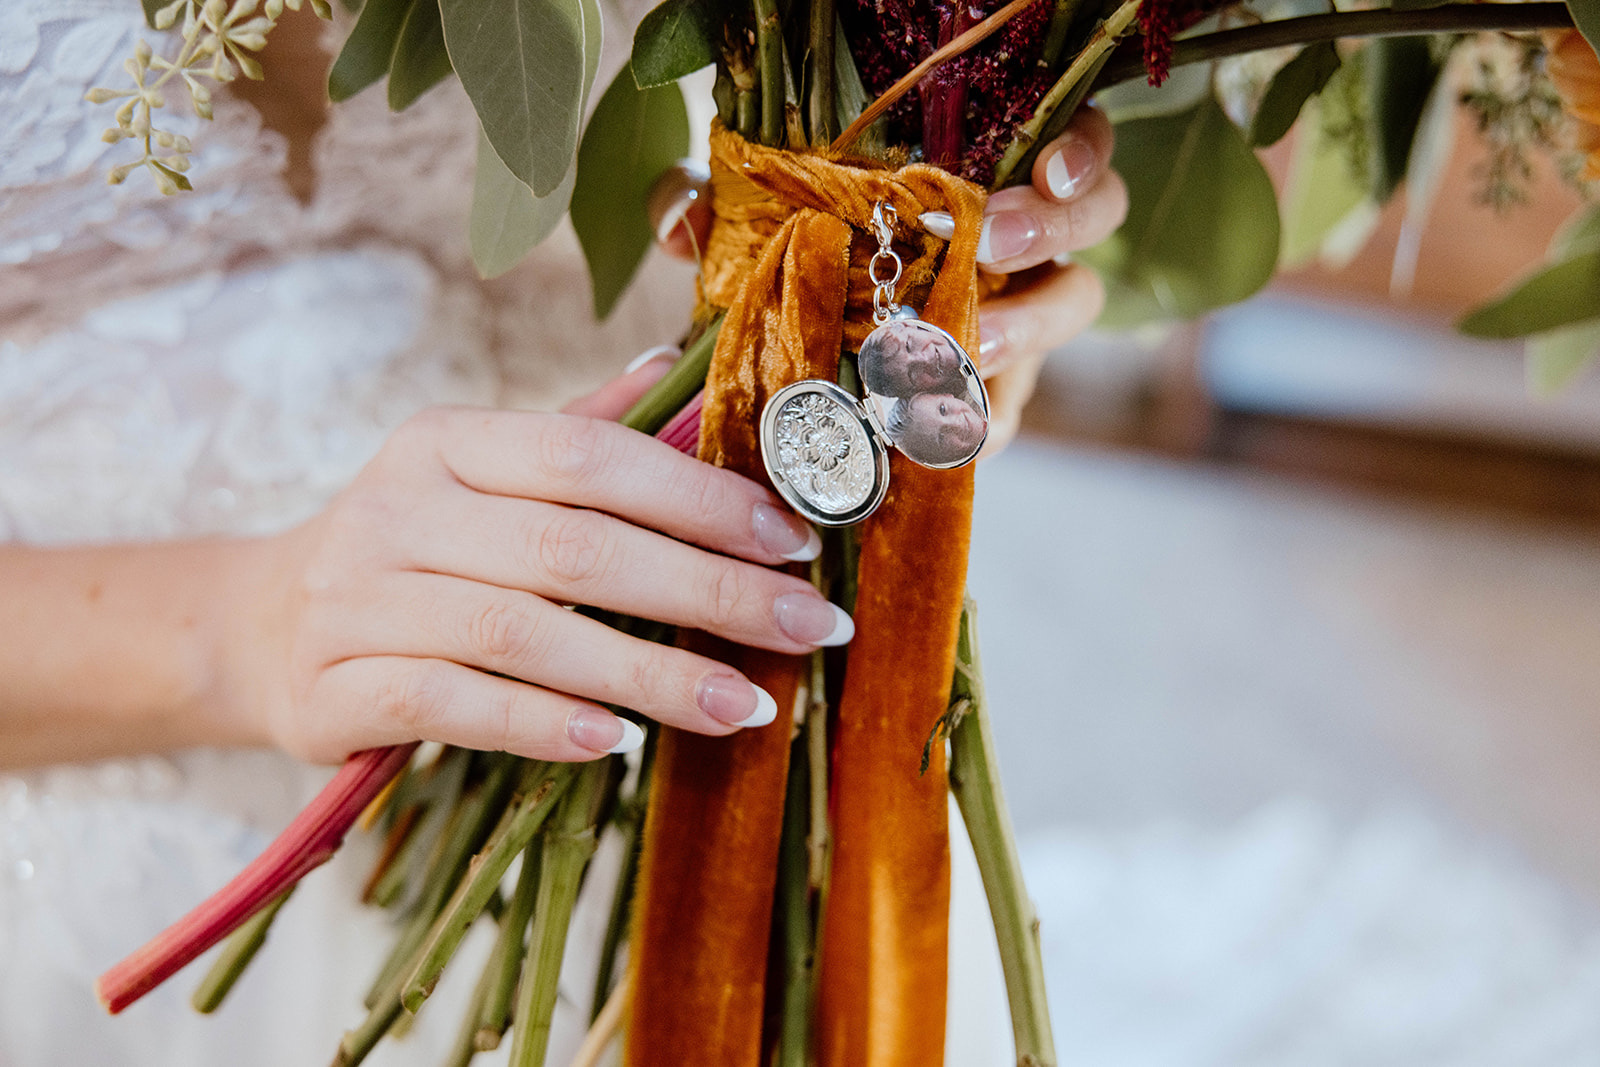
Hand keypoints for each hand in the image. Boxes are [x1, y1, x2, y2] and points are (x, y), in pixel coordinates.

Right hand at [228, 356, 849, 764]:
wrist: (260, 627)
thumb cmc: (412, 550)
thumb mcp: (478, 478)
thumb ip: (576, 434)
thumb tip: (678, 366)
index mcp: (447, 444)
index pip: (589, 458)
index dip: (699, 498)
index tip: (795, 542)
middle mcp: (398, 510)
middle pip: (574, 549)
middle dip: (708, 591)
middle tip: (808, 630)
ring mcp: (357, 601)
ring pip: (521, 632)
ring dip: (646, 674)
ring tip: (742, 704)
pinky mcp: (331, 690)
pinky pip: (449, 703)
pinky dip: (538, 725)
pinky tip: (616, 743)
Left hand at [648, 107, 1127, 454]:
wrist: (795, 372)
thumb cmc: (787, 264)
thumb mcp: (743, 225)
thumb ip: (711, 204)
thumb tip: (676, 222)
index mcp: (981, 175)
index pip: (1066, 148)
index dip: (1076, 155)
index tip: (1044, 168)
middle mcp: (1021, 243)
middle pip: (1091, 223)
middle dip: (1054, 228)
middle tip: (997, 239)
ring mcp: (1022, 320)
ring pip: (1070, 309)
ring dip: (1029, 323)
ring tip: (972, 342)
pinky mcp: (1000, 398)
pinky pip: (1017, 410)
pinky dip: (988, 419)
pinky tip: (947, 429)